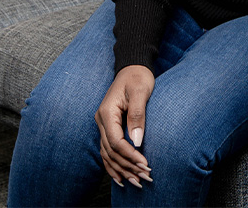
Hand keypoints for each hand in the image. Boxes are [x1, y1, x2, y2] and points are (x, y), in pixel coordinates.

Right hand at [95, 64, 154, 189]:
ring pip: (108, 154)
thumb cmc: (138, 77)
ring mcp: (103, 124)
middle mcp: (101, 120)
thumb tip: (137, 141)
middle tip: (145, 177)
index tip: (145, 164)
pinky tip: (121, 177)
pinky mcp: (108, 127)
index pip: (116, 141)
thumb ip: (138, 115)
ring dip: (121, 169)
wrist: (132, 67)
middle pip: (111, 151)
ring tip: (136, 182)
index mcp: (107, 112)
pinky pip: (108, 150)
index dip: (130, 155)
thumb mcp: (141, 92)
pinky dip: (114, 165)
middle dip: (127, 166)